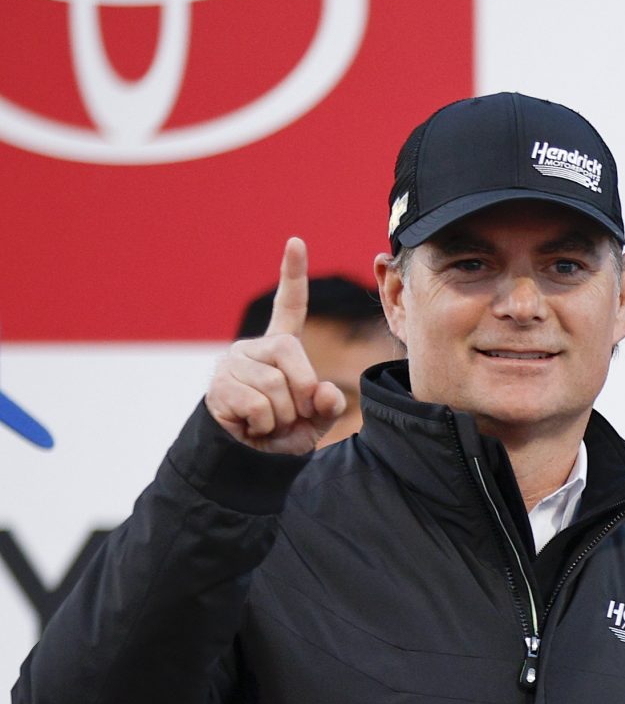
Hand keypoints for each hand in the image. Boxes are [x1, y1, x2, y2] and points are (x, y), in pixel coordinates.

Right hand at [206, 238, 349, 454]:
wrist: (250, 461)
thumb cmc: (284, 435)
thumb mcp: (315, 420)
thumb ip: (327, 404)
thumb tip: (324, 392)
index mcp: (279, 350)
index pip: (288, 307)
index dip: (292, 276)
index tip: (296, 241)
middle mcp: (252, 350)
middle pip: (290, 354)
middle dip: (302, 391)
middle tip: (291, 415)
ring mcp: (232, 366)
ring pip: (274, 386)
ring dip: (283, 416)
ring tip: (270, 424)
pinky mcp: (218, 388)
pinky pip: (258, 406)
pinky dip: (264, 425)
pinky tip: (252, 427)